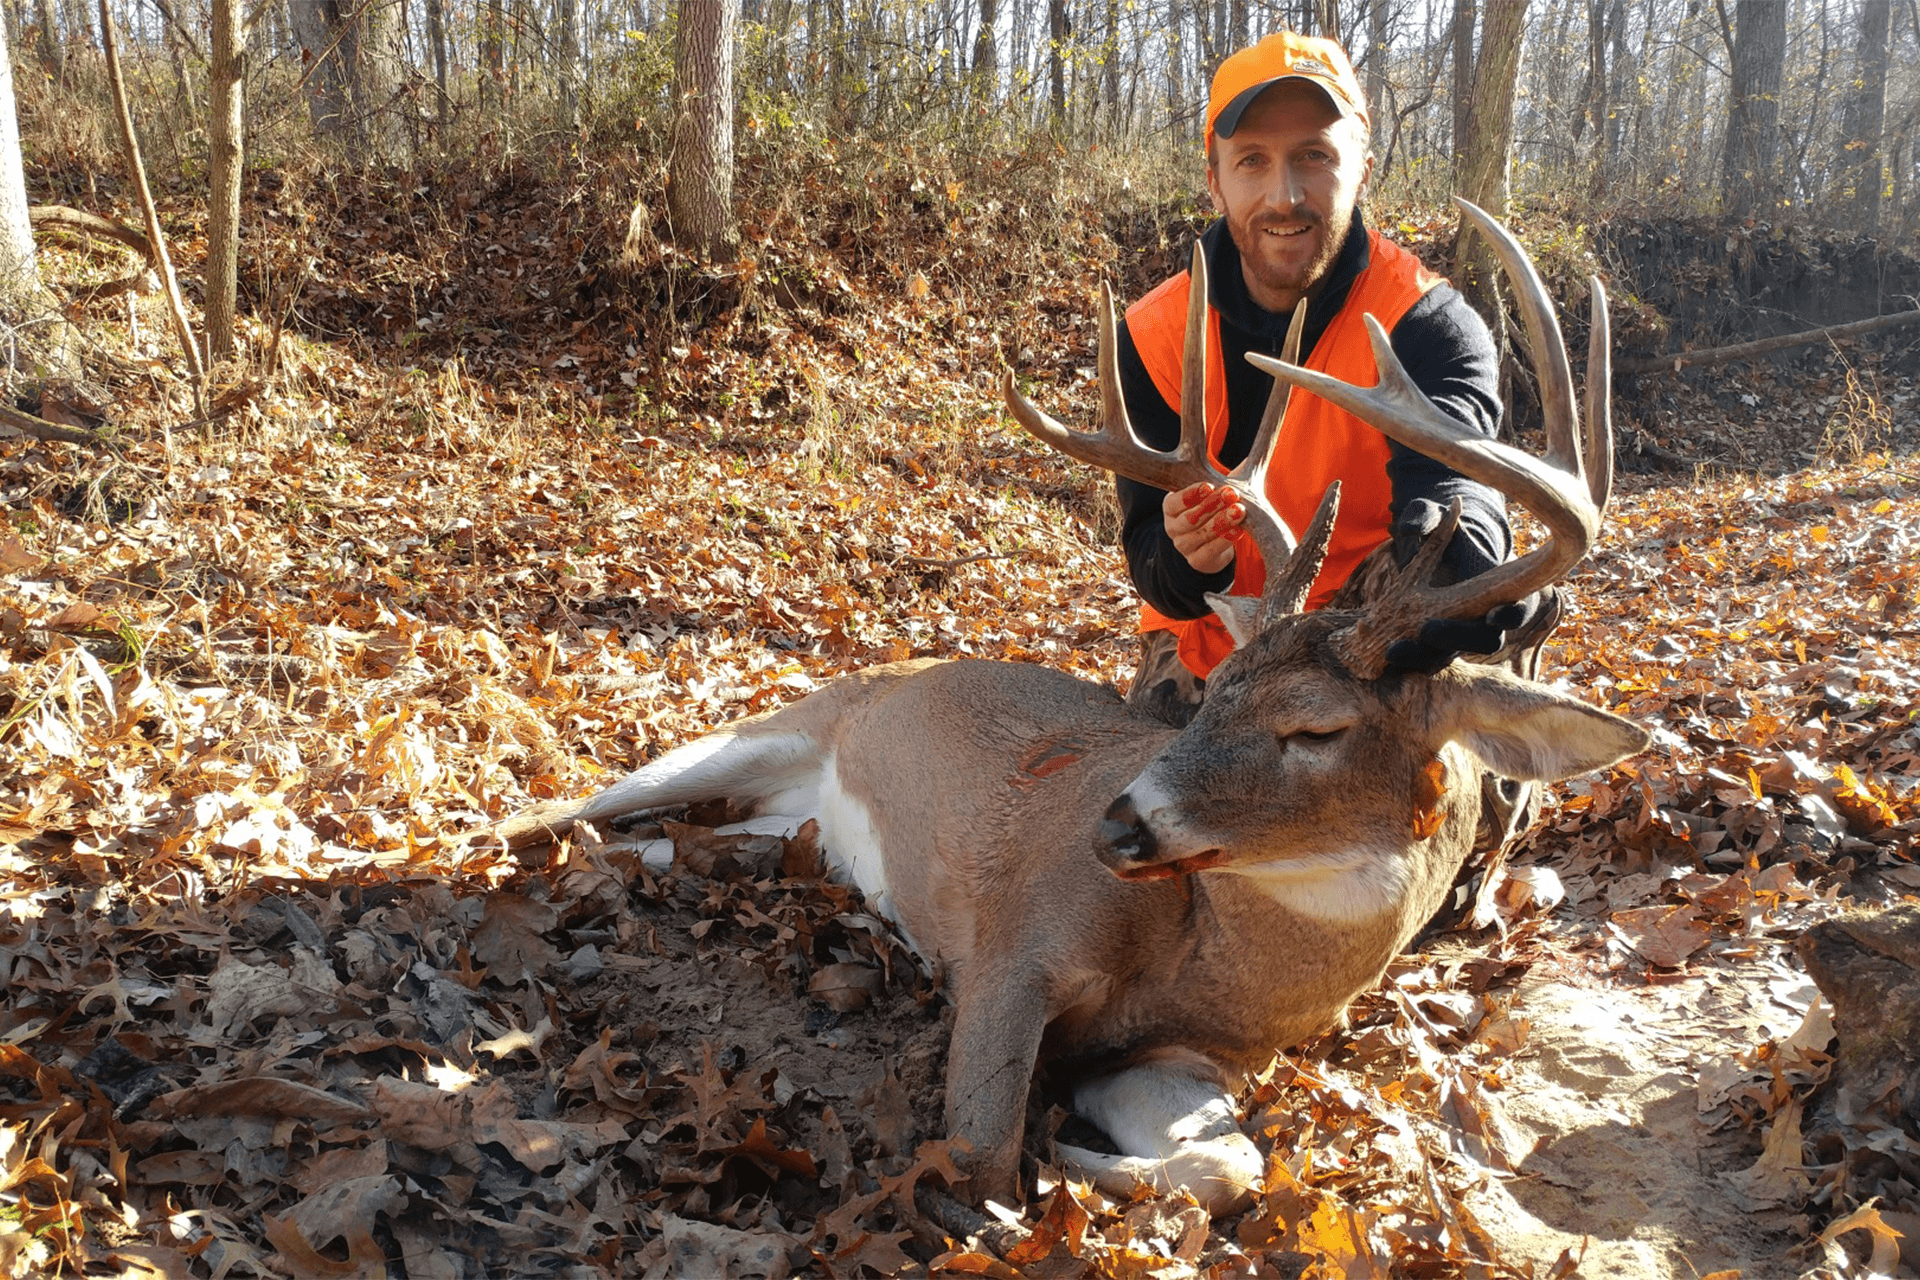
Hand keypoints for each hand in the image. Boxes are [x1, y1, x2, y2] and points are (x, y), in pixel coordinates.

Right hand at [1164, 482, 1243, 573]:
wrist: (1213, 545)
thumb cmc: (1214, 511)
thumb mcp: (1217, 492)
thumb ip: (1227, 476)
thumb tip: (1251, 455)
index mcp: (1171, 507)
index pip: (1174, 501)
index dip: (1190, 494)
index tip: (1209, 485)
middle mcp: (1172, 527)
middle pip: (1188, 518)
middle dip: (1212, 505)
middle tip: (1232, 494)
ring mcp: (1183, 546)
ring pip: (1200, 534)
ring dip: (1221, 522)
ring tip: (1239, 511)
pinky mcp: (1196, 561)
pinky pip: (1209, 552)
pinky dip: (1224, 540)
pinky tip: (1238, 531)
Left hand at [1384, 498, 1541, 673]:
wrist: (1424, 568)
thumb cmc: (1439, 538)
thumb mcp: (1432, 520)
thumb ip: (1428, 518)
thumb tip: (1426, 518)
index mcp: (1502, 593)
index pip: (1518, 611)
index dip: (1511, 615)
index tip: (1494, 615)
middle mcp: (1484, 624)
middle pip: (1483, 643)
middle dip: (1457, 639)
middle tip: (1427, 630)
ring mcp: (1458, 641)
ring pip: (1448, 658)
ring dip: (1422, 657)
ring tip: (1393, 651)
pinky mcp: (1432, 650)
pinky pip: (1422, 663)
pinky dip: (1404, 664)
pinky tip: (1380, 661)